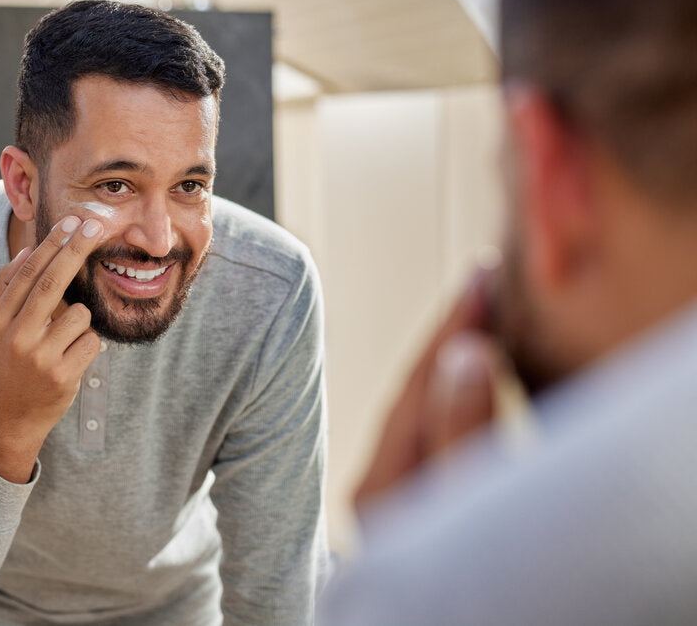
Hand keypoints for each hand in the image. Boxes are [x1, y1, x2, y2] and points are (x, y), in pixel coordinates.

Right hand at [0, 215, 104, 482]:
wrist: (12, 416)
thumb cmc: (12, 361)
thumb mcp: (1, 326)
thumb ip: (9, 288)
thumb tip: (27, 248)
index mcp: (0, 319)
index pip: (26, 273)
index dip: (51, 245)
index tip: (70, 221)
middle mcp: (17, 336)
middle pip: (51, 284)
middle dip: (75, 250)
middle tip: (96, 226)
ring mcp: (40, 358)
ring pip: (79, 315)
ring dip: (81, 321)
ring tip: (65, 341)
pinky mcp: (62, 376)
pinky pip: (92, 341)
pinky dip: (89, 345)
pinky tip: (73, 358)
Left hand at [352, 268, 503, 508]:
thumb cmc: (475, 602)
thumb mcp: (470, 507)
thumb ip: (463, 433)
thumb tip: (464, 354)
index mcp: (381, 484)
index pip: (416, 384)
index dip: (452, 327)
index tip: (482, 274)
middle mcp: (382, 487)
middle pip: (416, 392)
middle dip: (453, 334)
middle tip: (485, 277)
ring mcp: (401, 501)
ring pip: (429, 412)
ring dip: (459, 362)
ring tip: (486, 314)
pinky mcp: (424, 513)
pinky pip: (442, 434)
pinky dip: (465, 398)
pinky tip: (483, 380)